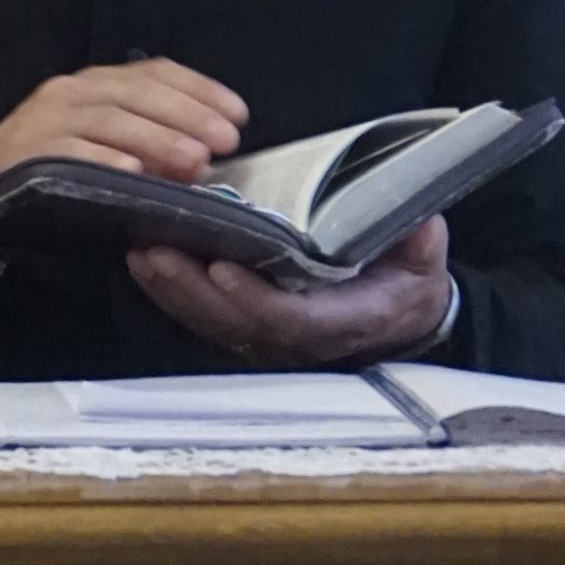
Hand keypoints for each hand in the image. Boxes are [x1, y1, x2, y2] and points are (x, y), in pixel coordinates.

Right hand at [0, 59, 247, 230]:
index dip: (200, 89)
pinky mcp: (23, 152)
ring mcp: (44, 119)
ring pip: (110, 120)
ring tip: (196, 162)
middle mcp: (70, 91)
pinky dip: (104, 162)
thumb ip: (147, 140)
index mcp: (94, 83)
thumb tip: (207, 153)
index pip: (155, 72)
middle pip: (138, 93)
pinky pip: (70, 153)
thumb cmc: (49, 171)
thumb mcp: (101, 144)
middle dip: (188, 115)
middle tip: (227, 142)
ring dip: (157, 140)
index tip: (240, 114)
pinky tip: (135, 176)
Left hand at [127, 217, 454, 367]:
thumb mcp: (425, 262)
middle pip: (233, 323)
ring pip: (212, 322)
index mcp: (341, 322)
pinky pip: (206, 315)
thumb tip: (419, 226)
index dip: (251, 298)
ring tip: (140, 252)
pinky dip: (174, 291)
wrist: (401, 316)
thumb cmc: (406, 282)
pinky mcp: (249, 325)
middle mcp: (296, 338)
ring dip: (172, 290)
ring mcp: (269, 336)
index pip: (288, 319)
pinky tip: (147, 262)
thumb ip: (420, 244)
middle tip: (154, 252)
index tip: (221, 266)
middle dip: (190, 291)